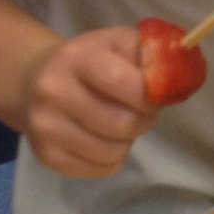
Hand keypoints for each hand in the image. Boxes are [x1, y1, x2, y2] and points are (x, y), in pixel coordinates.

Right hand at [21, 26, 156, 177]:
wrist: (35, 78)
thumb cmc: (92, 59)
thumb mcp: (121, 43)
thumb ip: (151, 55)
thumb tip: (177, 79)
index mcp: (77, 57)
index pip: (124, 84)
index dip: (150, 96)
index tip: (154, 95)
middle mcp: (54, 91)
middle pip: (121, 124)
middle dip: (143, 121)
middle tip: (140, 112)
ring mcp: (45, 126)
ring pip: (112, 152)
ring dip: (127, 141)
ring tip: (118, 123)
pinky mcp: (45, 155)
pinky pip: (99, 170)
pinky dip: (111, 158)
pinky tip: (103, 138)